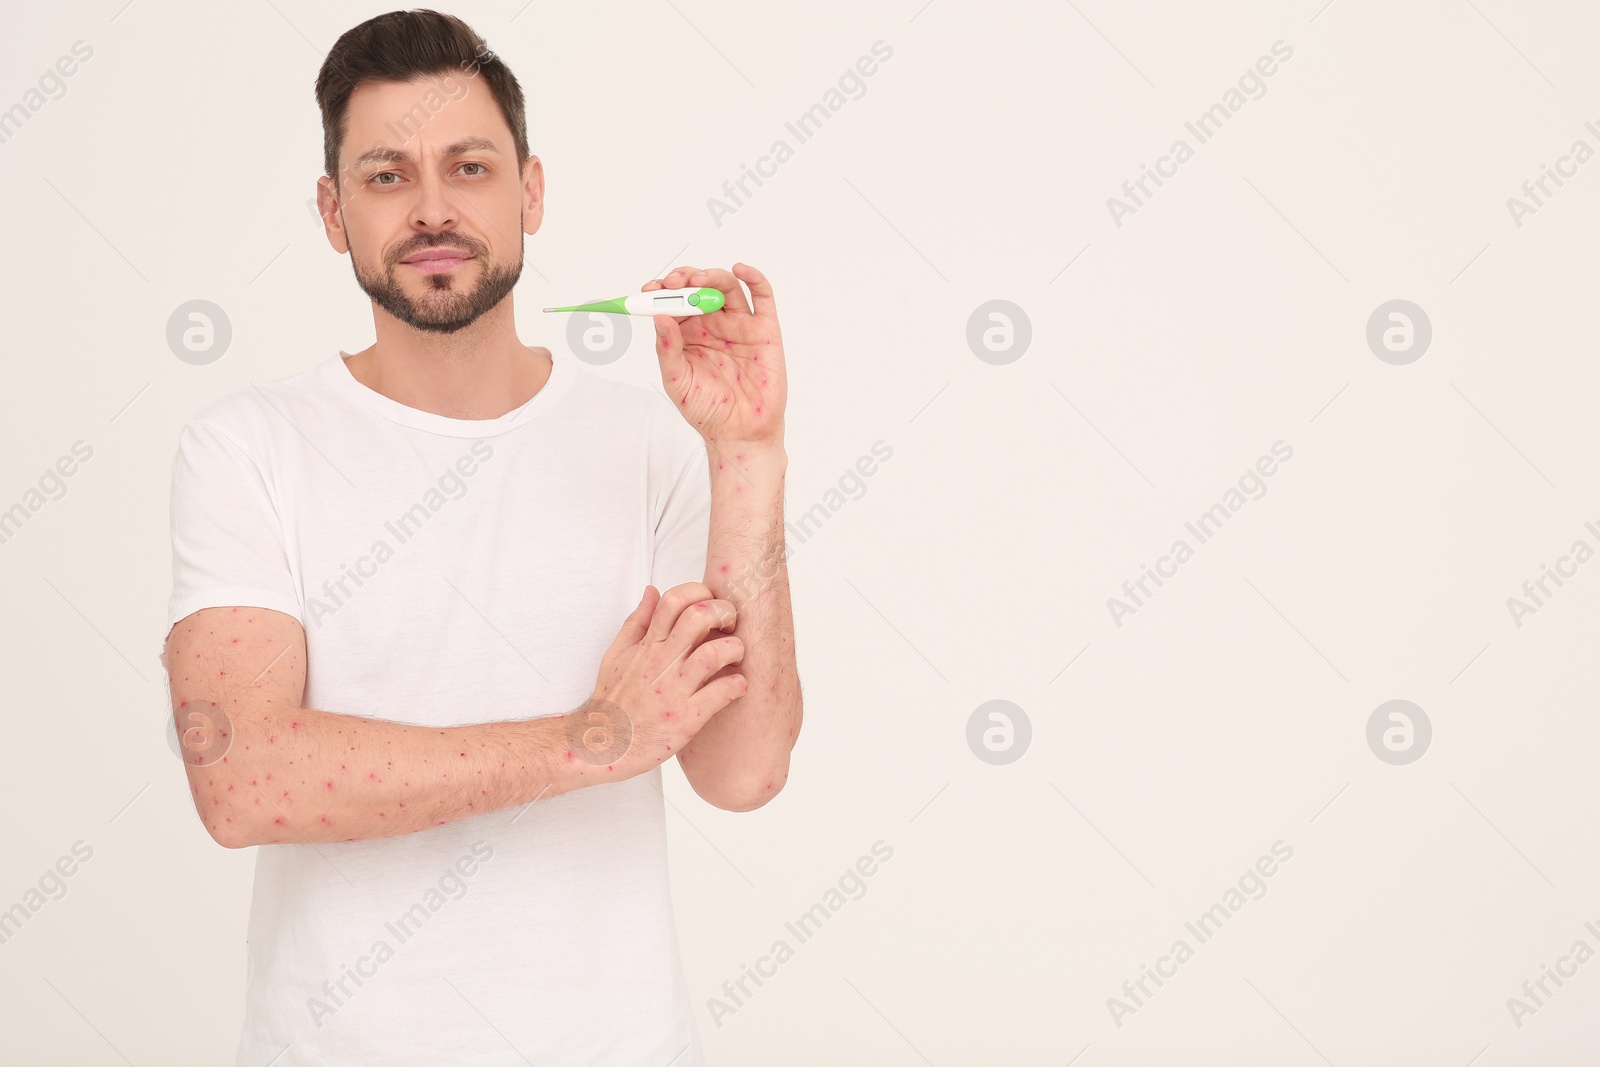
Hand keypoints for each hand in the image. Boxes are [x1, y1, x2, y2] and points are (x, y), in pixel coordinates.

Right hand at [575, 583, 746, 779]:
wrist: (603, 746)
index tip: (710, 604)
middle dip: (724, 612)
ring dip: (734, 649)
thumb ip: (637, 622)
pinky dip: (736, 685)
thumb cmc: (614, 702)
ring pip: (713, 654)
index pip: (673, 600)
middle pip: (698, 618)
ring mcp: (673, 691)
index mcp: (647, 646)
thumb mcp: (617, 654)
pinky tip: (737, 686)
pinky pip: (719, 694)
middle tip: (731, 625)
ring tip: (736, 656)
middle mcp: (660, 664)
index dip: (699, 593)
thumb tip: (653, 591)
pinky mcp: (685, 719)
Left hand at [645, 263, 785, 448]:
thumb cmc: (708, 409)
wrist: (740, 433)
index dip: (661, 292)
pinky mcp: (765, 330)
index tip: (648, 289)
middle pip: (699, 288)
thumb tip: (658, 318)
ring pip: (726, 287)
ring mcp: (740, 325)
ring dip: (711, 276)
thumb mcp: (677, 381)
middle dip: (684, 280)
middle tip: (672, 283)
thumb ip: (667, 350)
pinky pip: (762, 298)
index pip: (673, 302)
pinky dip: (754, 278)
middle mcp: (714, 324)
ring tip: (697, 281)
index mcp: (689, 334)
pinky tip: (740, 270)